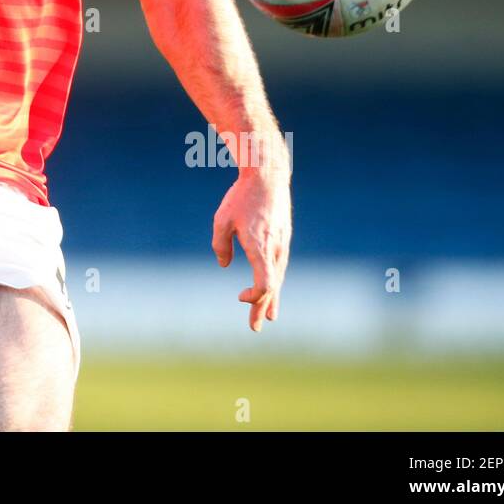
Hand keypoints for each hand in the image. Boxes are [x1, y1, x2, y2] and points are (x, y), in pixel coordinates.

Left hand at [212, 170, 291, 330]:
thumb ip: (220, 244)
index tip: (239, 297)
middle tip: (255, 328)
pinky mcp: (283, 237)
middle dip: (262, 308)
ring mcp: (282, 243)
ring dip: (272, 297)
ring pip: (278, 277)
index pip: (265, 284)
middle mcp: (275, 249)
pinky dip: (276, 281)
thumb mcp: (222, 219)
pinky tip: (273, 287)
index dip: (254, 296)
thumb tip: (224, 264)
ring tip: (269, 316)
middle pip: (272, 286)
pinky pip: (279, 265)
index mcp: (261, 247)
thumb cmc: (241, 196)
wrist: (267, 175)